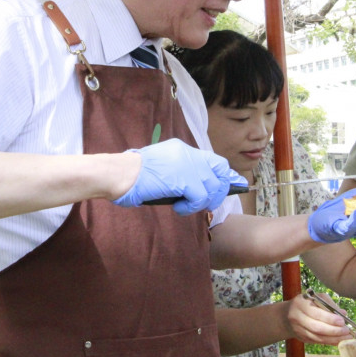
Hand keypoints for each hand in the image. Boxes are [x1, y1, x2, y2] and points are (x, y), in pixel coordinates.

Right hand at [112, 139, 245, 215]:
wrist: (119, 174)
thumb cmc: (133, 177)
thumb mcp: (161, 169)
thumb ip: (179, 173)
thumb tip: (198, 190)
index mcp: (181, 149)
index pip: (213, 160)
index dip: (226, 174)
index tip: (236, 183)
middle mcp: (187, 153)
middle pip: (219, 172)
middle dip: (219, 190)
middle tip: (208, 203)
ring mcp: (186, 165)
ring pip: (211, 187)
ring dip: (201, 202)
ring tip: (185, 206)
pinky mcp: (183, 179)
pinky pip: (200, 198)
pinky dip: (191, 207)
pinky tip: (179, 208)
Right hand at [284, 293, 350, 345]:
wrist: (287, 315)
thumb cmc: (306, 303)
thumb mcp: (316, 298)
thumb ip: (329, 304)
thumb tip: (343, 313)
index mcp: (300, 304)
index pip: (316, 313)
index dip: (330, 319)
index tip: (342, 321)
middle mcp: (297, 318)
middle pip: (317, 328)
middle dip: (334, 331)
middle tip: (346, 330)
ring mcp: (299, 330)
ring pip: (318, 337)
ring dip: (334, 338)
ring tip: (346, 337)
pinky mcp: (302, 338)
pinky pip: (317, 342)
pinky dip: (329, 342)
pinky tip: (339, 340)